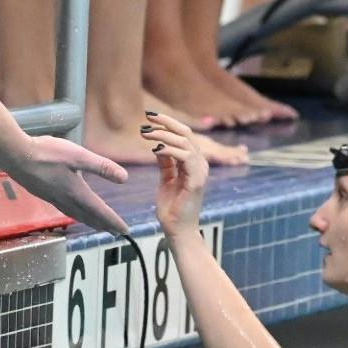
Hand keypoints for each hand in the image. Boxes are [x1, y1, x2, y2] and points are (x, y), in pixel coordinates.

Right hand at [9, 135, 129, 234]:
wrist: (15, 155)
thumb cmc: (46, 154)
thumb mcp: (78, 156)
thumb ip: (101, 167)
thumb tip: (124, 178)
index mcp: (77, 192)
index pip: (100, 211)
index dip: (114, 221)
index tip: (125, 231)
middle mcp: (66, 200)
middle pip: (89, 217)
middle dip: (104, 225)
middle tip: (116, 233)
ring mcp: (53, 198)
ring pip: (76, 215)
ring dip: (89, 222)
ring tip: (98, 226)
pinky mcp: (44, 194)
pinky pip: (65, 210)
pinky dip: (75, 215)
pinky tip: (72, 209)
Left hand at [142, 113, 207, 238]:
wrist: (178, 230)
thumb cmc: (173, 208)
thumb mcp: (166, 179)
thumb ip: (166, 162)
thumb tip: (158, 145)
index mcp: (194, 162)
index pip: (184, 134)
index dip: (168, 123)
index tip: (150, 117)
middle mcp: (200, 164)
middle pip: (186, 133)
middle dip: (166, 122)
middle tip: (147, 118)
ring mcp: (200, 172)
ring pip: (185, 142)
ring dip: (164, 134)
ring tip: (146, 133)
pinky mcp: (197, 181)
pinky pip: (185, 157)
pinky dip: (170, 149)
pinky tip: (156, 148)